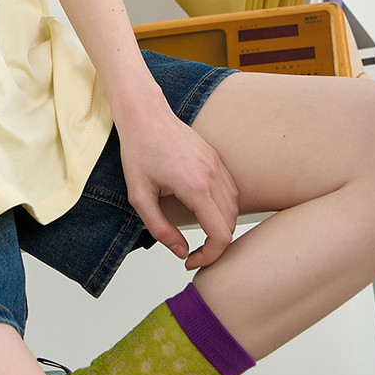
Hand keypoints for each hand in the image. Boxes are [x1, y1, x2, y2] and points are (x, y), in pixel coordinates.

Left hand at [115, 100, 239, 269]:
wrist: (144, 115)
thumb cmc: (138, 151)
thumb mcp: (139, 196)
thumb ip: (160, 228)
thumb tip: (181, 251)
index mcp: (195, 187)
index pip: (220, 235)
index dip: (210, 256)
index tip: (191, 260)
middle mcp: (212, 176)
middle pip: (230, 225)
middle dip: (215, 244)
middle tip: (194, 252)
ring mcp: (217, 165)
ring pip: (235, 208)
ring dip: (221, 226)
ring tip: (200, 234)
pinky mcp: (216, 158)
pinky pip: (231, 191)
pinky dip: (224, 207)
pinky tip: (205, 211)